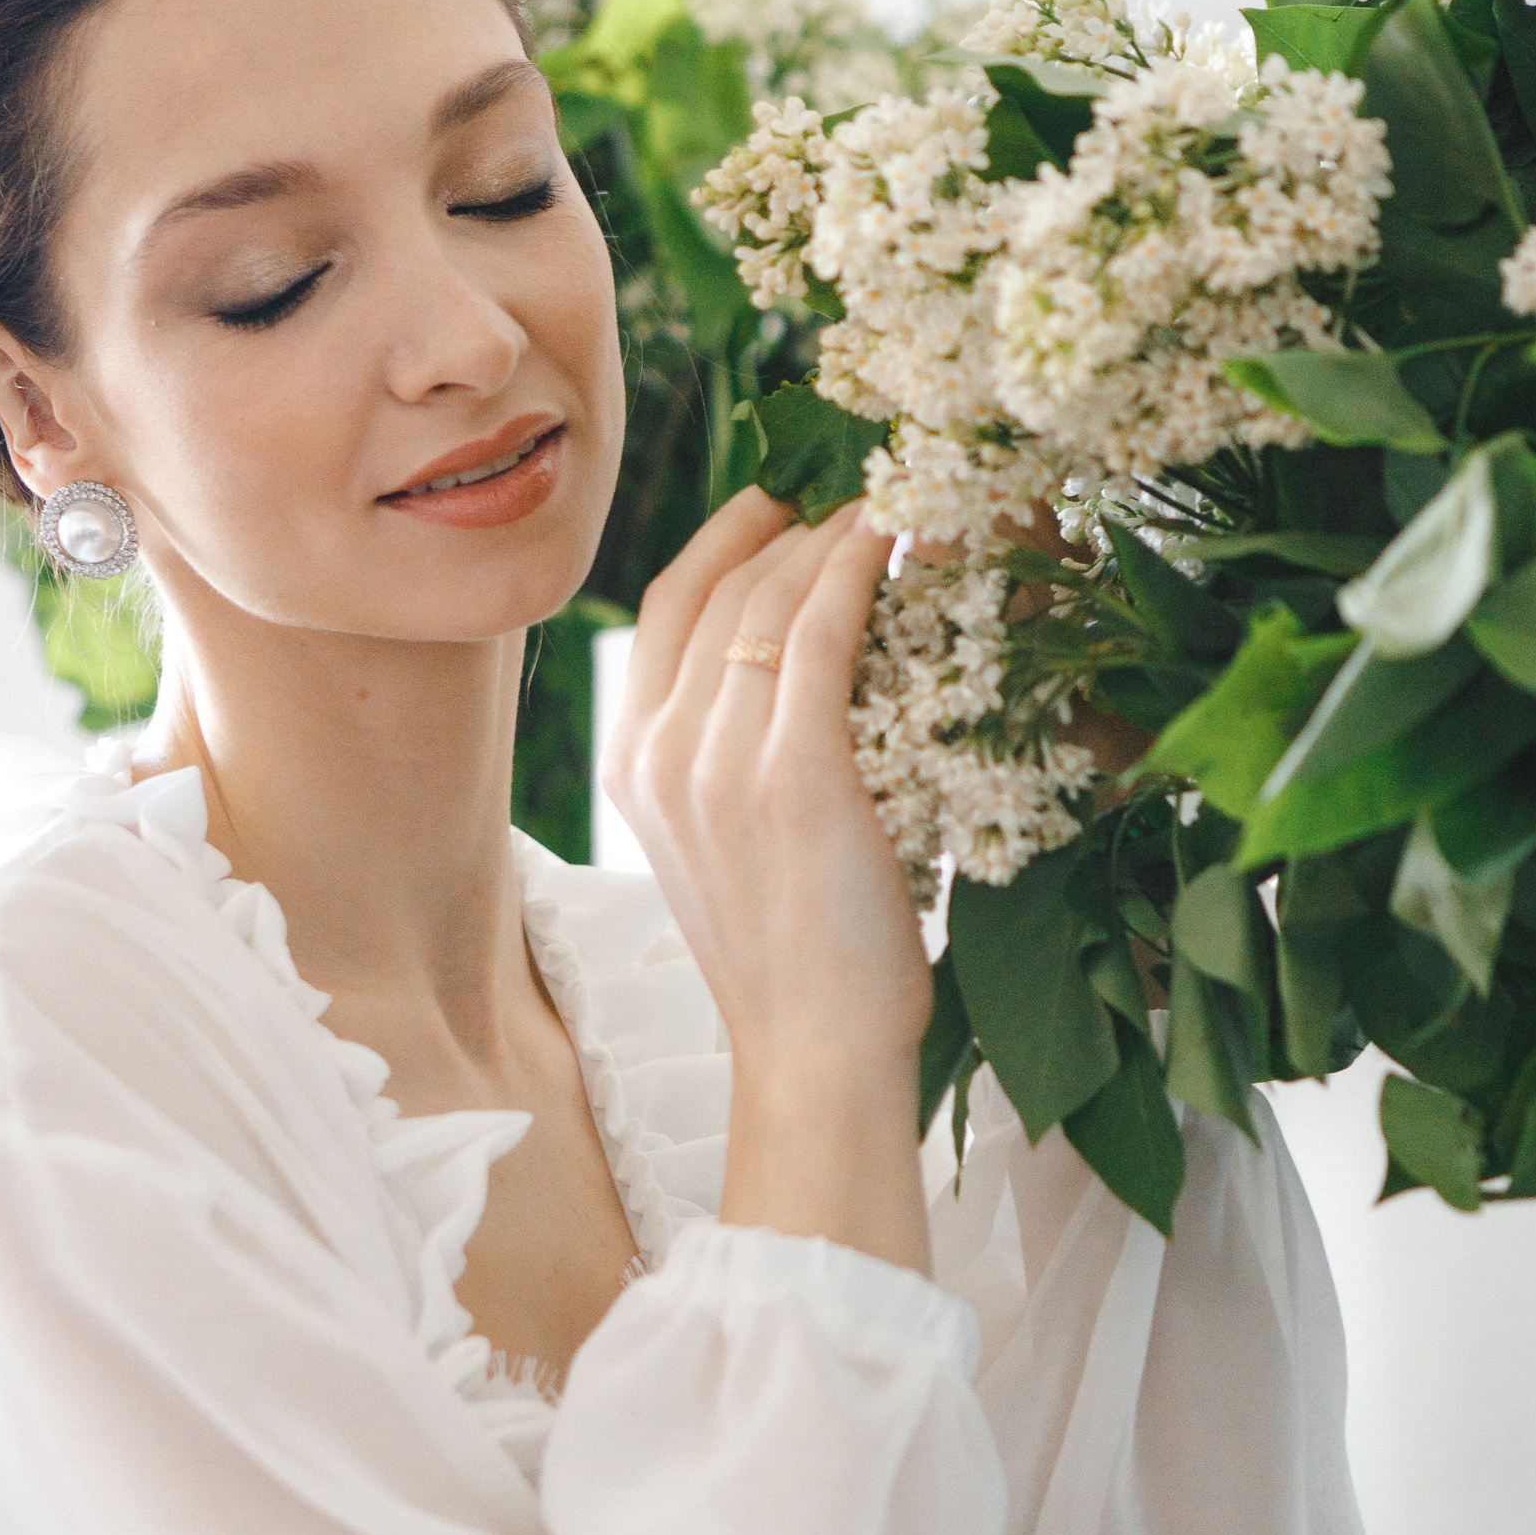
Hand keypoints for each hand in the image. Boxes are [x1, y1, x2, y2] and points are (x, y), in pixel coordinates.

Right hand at [603, 491, 934, 1273]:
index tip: (791, 494)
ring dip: (842, 531)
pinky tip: (900, 538)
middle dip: (799, 517)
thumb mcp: (728, 846)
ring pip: (773, 595)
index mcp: (633, 765)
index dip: (731, 532)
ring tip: (902, 497)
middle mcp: (660, 753)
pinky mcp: (792, 776)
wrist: (811, 1055)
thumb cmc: (797, 959)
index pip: (670, 605)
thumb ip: (732, 759)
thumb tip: (794, 676)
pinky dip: (861, 569)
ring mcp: (718, 763)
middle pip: (724, 584)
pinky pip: (820, 632)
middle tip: (871, 479)